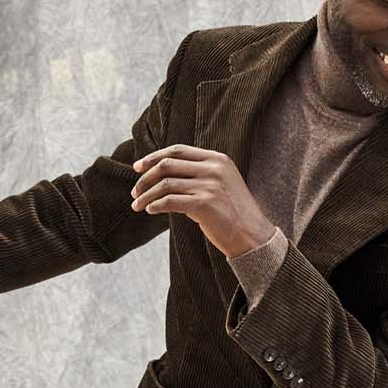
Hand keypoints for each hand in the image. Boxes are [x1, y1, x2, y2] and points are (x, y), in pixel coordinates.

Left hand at [130, 144, 274, 258]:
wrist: (253, 237)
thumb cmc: (234, 214)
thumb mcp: (221, 185)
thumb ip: (199, 175)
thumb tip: (164, 176)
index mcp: (217, 159)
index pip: (178, 150)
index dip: (154, 157)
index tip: (137, 167)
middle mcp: (213, 169)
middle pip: (167, 164)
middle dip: (145, 177)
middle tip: (134, 191)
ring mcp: (209, 186)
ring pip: (165, 184)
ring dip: (146, 195)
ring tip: (137, 205)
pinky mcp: (204, 204)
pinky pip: (169, 201)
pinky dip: (155, 205)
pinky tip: (150, 210)